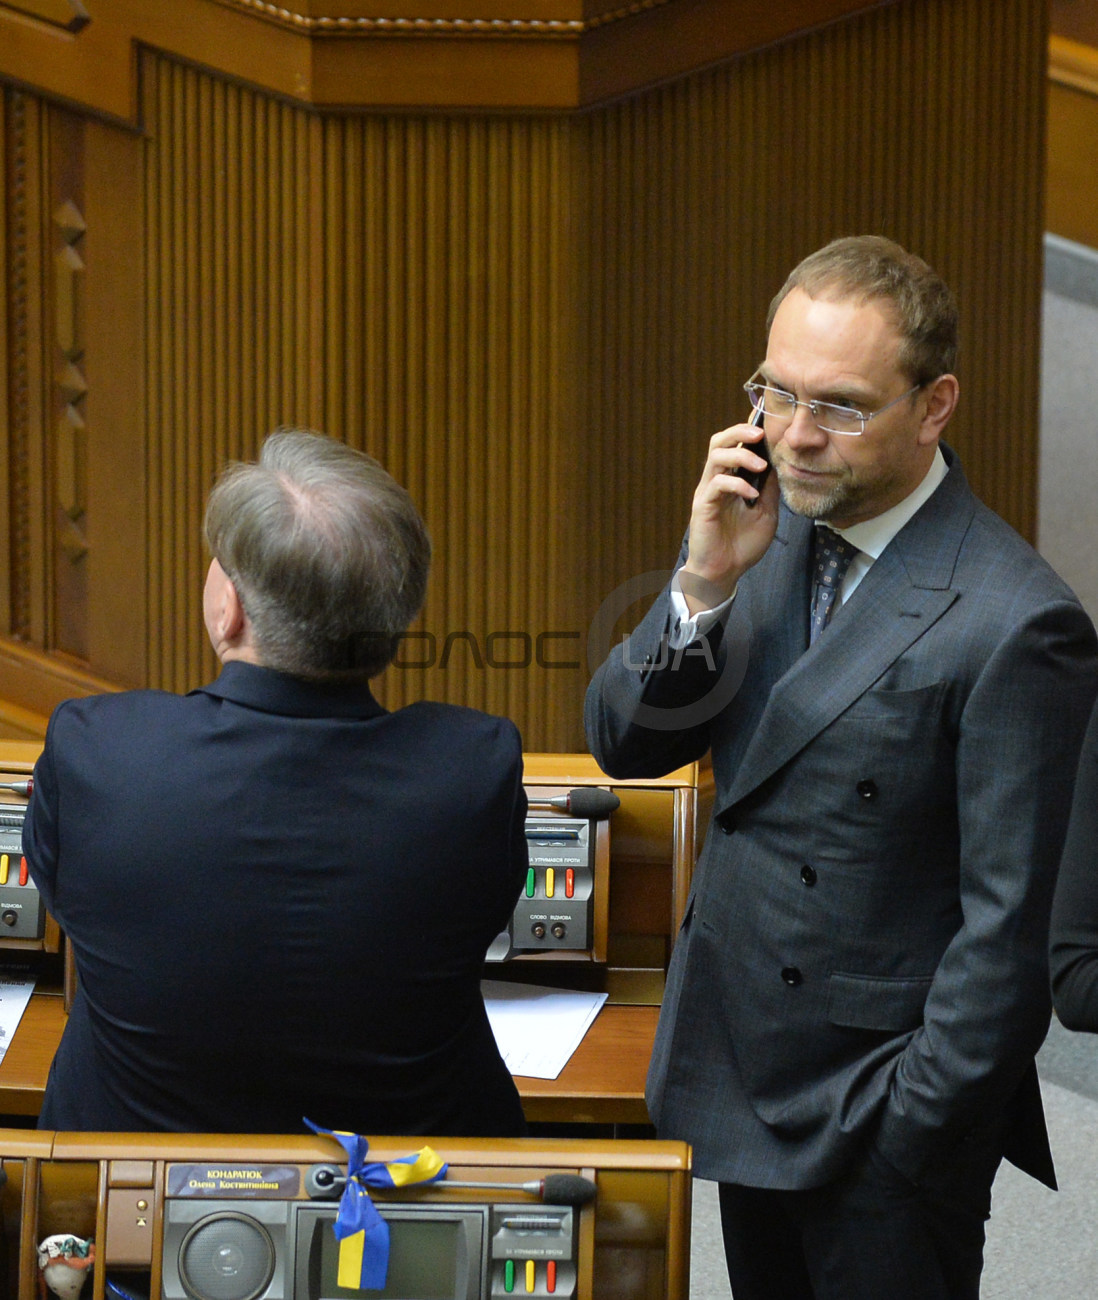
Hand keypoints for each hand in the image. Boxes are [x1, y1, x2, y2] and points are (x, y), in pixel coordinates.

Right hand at [678, 422, 778, 614]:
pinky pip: (718, 483)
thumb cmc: (742, 545)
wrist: (724, 572)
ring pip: (716, 456)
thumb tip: (781, 464)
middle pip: (719, 441)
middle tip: (760, 433)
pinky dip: (737, 484)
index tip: (765, 418)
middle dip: (739, 431)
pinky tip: (752, 494)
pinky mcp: (703, 505)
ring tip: (760, 464)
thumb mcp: (766, 513)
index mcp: (731, 479)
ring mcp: (708, 491)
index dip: (746, 429)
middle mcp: (716, 480)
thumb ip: (771, 489)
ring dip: (740, 453)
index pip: (735, 444)